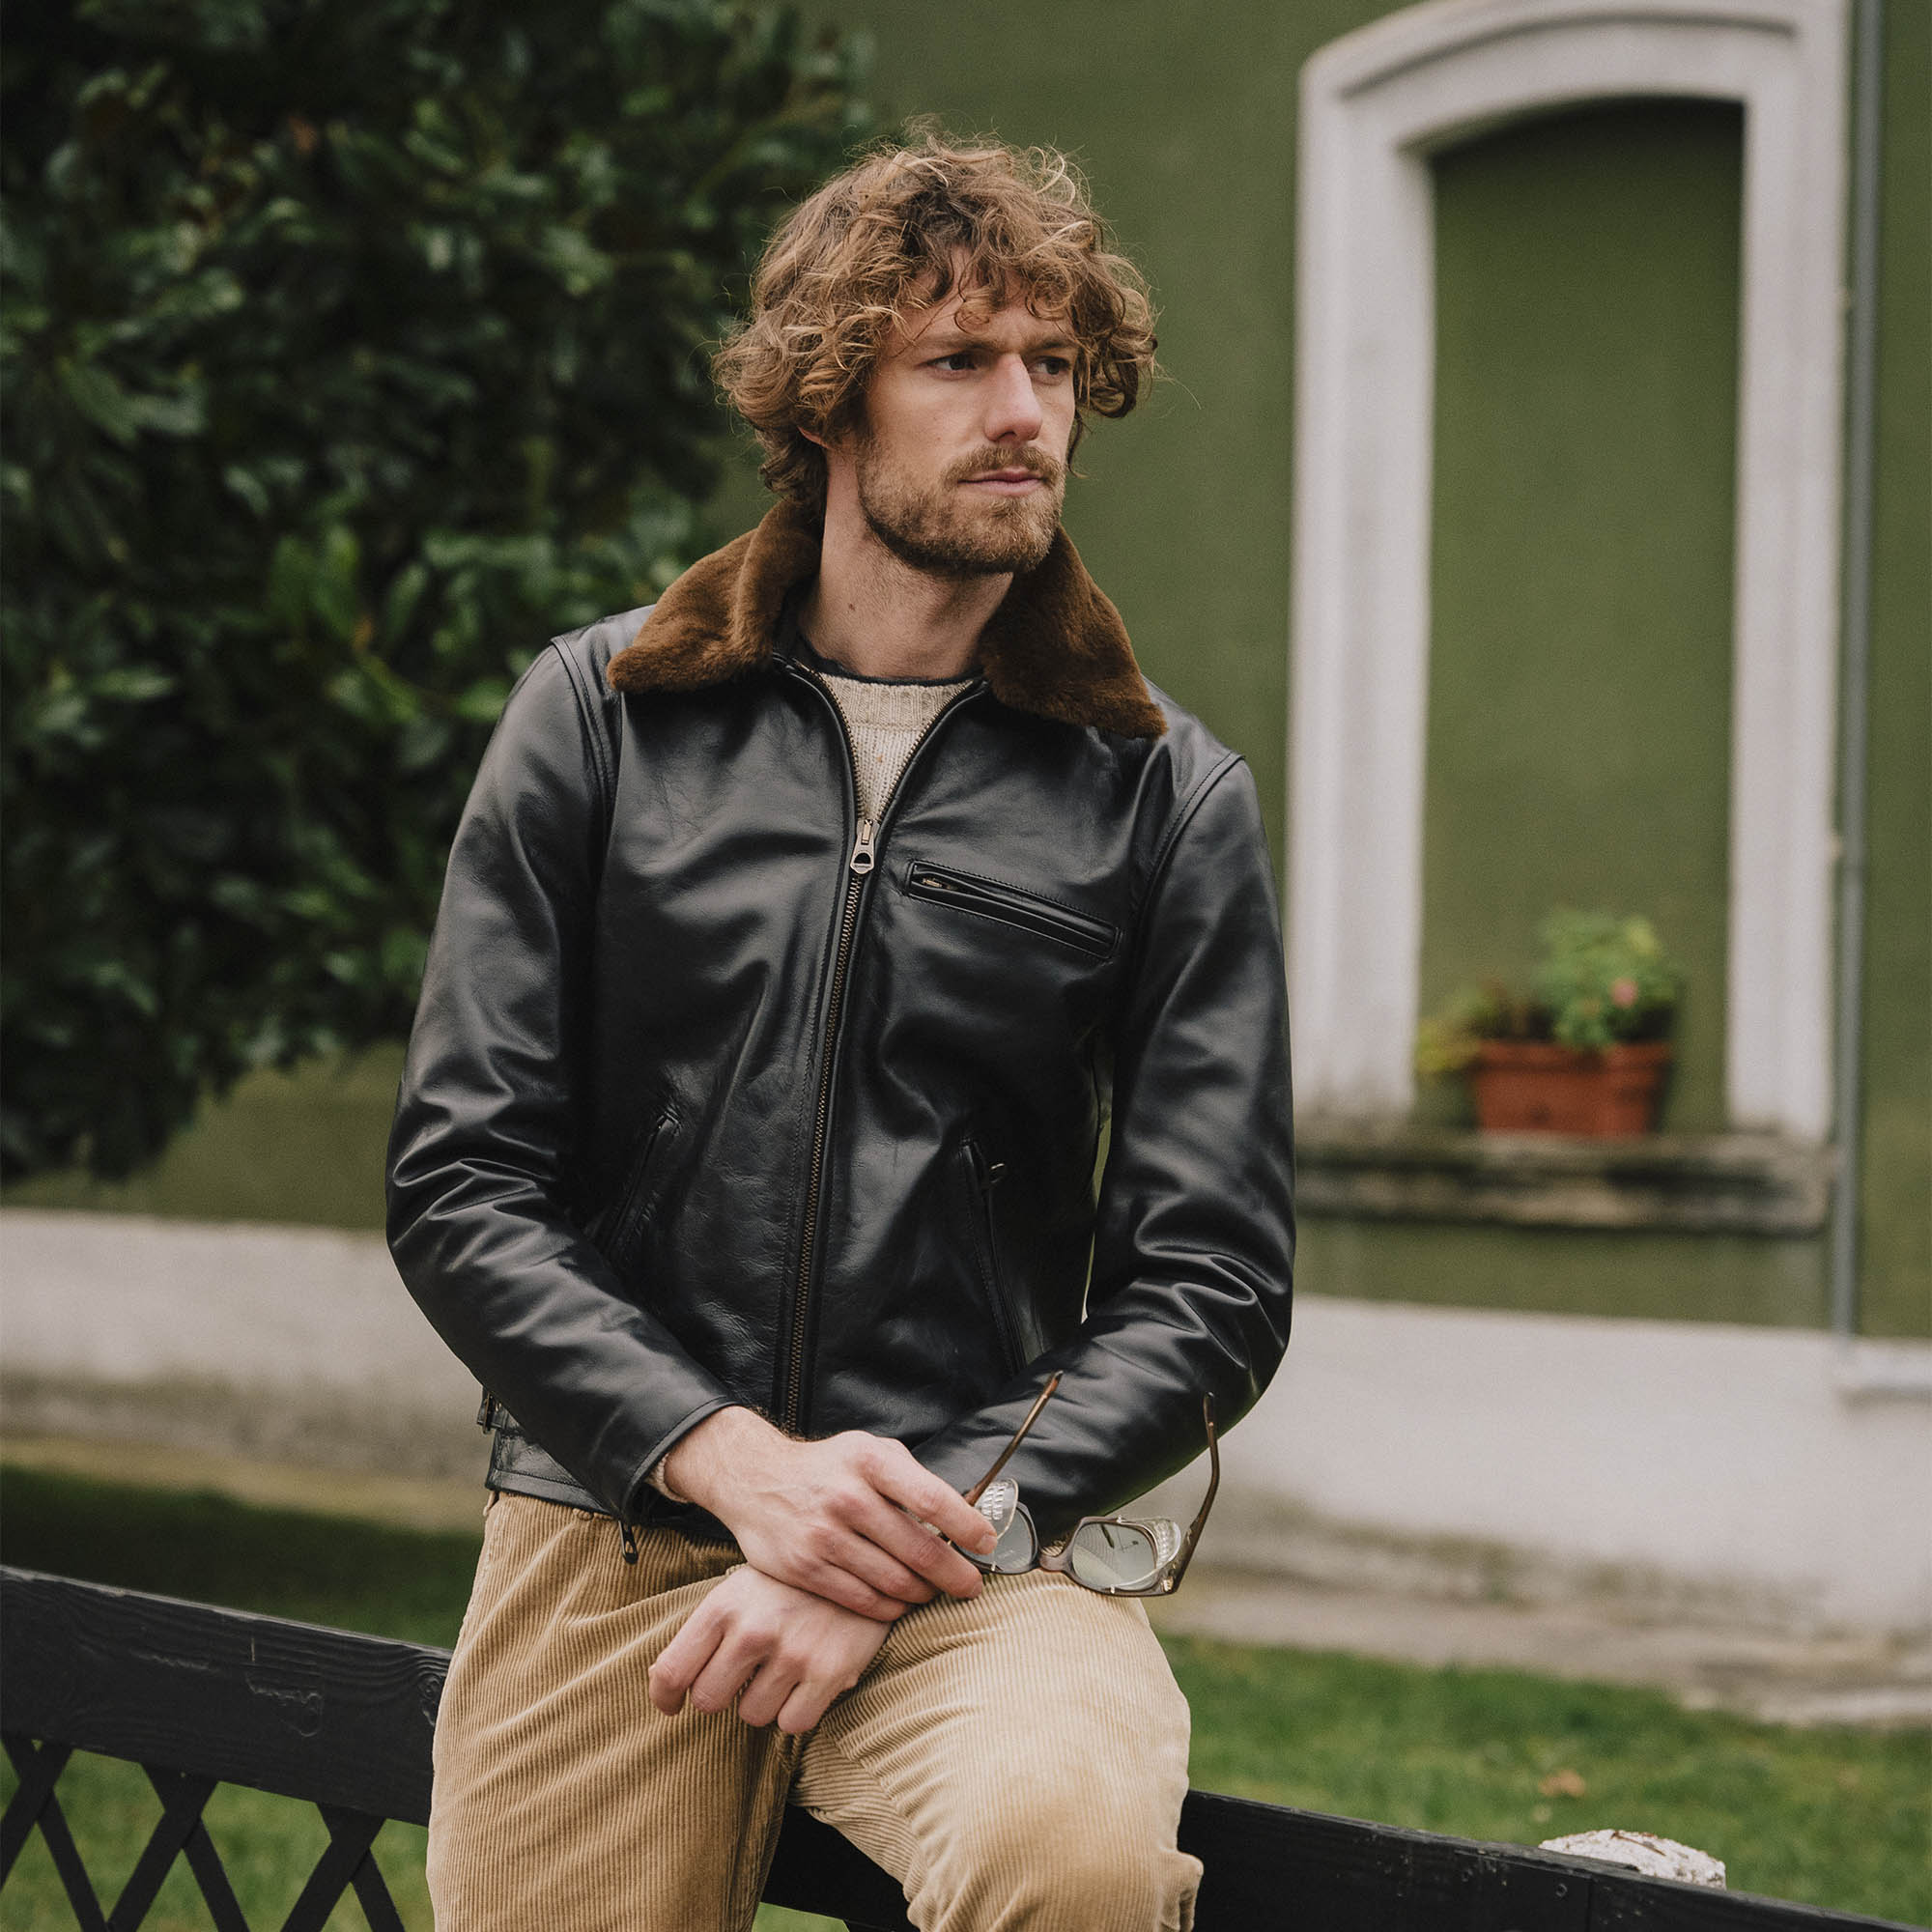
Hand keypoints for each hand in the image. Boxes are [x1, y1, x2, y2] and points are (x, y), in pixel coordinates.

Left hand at [648, 1565, 891, 1733]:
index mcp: (724, 1604)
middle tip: (741, 1676)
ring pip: (751, 1714)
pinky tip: (806, 1681)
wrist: (865, 1559)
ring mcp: (792, 1653)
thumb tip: (665, 1683)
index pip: (672, 1671)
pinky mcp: (829, 1673)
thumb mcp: (743, 1587)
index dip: (664, 1697)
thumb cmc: (791, 1581)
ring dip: (762, 1701)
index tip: (671, 1705)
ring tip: (781, 1669)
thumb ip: (708, 1630)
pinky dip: (796, 1710)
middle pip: (708, 1701)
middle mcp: (753, 1630)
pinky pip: (793, 1723)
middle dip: (721, 1695)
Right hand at [662, 1407, 993, 1619]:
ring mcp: (825, 1536)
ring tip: (932, 1591)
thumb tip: (964, 1514)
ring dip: (923, 1593)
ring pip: (895, 1581)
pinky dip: (891, 1608)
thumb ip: (911, 1479)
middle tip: (970, 1585)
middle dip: (954, 1574)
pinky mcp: (807, 1569)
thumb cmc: (828, 1467)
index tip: (987, 1542)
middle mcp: (848, 1497)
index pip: (932, 1499)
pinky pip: (864, 1601)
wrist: (755, 1479)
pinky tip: (900, 1602)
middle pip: (918, 1549)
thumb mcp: (869, 1452)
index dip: (966, 1527)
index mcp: (870, 1461)